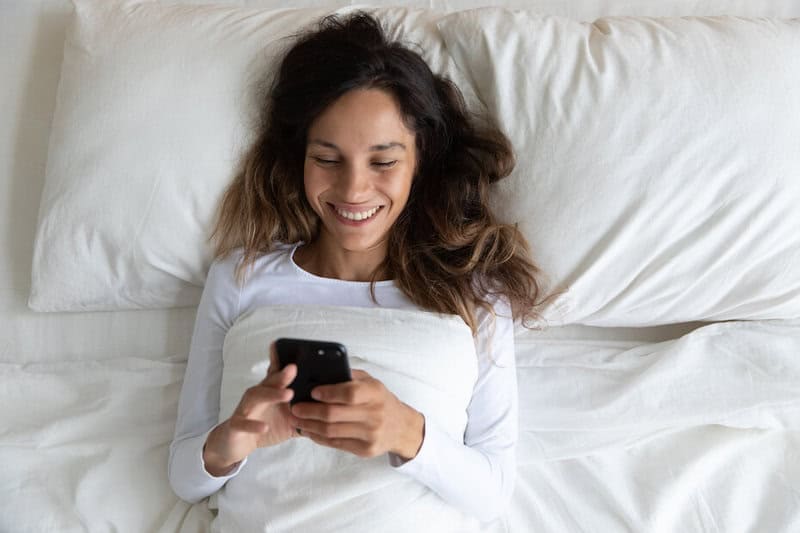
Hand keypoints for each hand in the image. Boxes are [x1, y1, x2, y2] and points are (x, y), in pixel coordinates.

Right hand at [203, 343, 297, 475]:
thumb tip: (332, 409)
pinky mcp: (237, 424)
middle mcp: (258, 395)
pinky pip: (243, 423)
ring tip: (288, 394)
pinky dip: (253, 425)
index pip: (278, 373)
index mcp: (271, 391)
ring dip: (272, 394)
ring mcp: (246, 408)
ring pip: (256, 396)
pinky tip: (263, 427)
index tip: (289, 346)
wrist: (237, 443)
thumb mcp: (288, 418)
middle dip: (282, 374)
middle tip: (295, 368)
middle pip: (270, 381)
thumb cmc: (265, 425)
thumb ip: (307, 412)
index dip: (282, 359)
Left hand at [288, 369, 424, 460]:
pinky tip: (309, 431)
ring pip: (331, 432)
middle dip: (310, 411)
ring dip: (309, 426)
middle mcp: (374, 414)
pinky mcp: (365, 450)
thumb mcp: (371, 382)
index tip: (312, 391)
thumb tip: (320, 372)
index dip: (328, 393)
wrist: (401, 427)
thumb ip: (349, 377)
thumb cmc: (381, 400)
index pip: (349, 393)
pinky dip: (319, 437)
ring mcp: (370, 435)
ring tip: (296, 421)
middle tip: (294, 408)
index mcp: (375, 393)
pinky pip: (336, 444)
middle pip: (335, 415)